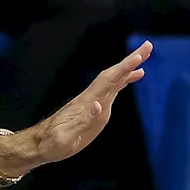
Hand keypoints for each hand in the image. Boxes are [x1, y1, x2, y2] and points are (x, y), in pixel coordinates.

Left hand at [0, 41, 152, 175]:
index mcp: (86, 104)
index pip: (108, 82)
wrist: (40, 144)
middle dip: (130, 60)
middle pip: (113, 74)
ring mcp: (93, 101)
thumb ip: (83, 121)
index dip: (123, 69)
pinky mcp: (94, 108)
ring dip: (129, 67)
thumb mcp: (66, 137)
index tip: (138, 57)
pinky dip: (125, 80)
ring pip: (114, 79)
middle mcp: (91, 98)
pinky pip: (113, 89)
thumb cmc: (52, 143)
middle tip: (149, 45)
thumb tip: (98, 104)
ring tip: (146, 54)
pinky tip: (135, 75)